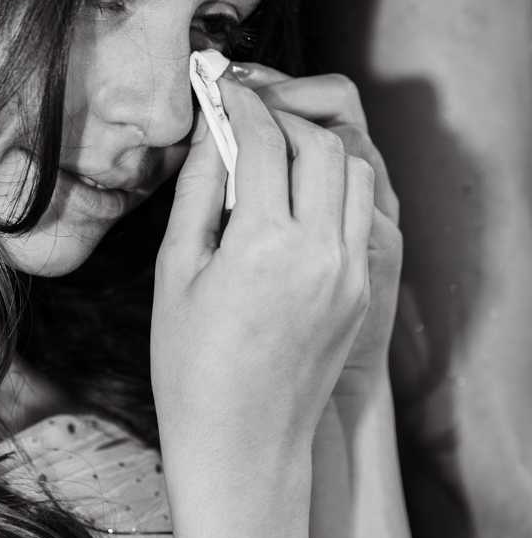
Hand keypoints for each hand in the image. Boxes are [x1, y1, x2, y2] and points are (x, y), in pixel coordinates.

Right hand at [152, 74, 373, 503]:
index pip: (264, 141)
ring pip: (353, 173)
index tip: (220, 90)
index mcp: (264, 246)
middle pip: (320, 144)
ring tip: (271, 152)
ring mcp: (349, 274)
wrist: (242, 447)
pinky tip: (292, 197)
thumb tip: (207, 135)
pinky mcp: (362, 292)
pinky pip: (359, 215)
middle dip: (282, 115)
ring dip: (315, 148)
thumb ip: (196, 194)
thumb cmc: (191, 369)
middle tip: (245, 113)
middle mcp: (320, 253)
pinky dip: (331, 188)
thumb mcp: (175, 274)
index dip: (239, 105)